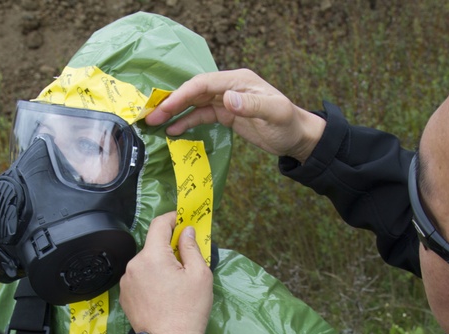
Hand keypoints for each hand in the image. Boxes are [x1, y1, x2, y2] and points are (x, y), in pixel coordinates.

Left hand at [119, 212, 212, 333]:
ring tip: (174, 284)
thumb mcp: (200, 275)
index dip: (172, 218)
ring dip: (159, 265)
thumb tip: (186, 231)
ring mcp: (126, 281)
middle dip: (168, 248)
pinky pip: (138, 278)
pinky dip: (150, 279)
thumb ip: (191, 247)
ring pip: (145, 263)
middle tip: (186, 260)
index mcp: (153, 256)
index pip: (159, 224)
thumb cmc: (189, 310)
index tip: (182, 219)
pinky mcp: (124, 295)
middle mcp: (134, 265)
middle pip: (152, 246)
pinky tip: (162, 295)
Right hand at [144, 68, 325, 162]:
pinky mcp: (226, 115)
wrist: (297, 137)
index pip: (204, 83)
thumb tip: (227, 100)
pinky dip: (187, 122)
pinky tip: (174, 131)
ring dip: (175, 112)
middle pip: (194, 91)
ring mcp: (227, 101)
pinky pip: (202, 115)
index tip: (165, 107)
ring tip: (156, 124)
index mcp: (238, 80)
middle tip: (151, 116)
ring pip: (195, 103)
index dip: (183, 94)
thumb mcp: (274, 113)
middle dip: (172, 102)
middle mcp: (230, 87)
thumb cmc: (288, 124)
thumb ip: (252, 105)